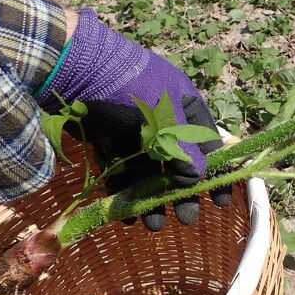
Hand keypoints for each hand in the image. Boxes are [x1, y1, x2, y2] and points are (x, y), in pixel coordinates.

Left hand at [37, 8, 230, 229]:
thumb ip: (184, 154)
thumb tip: (196, 180)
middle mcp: (164, 121)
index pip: (208, 145)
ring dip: (152, 198)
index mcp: (185, 108)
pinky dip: (126, 191)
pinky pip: (122, 171)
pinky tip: (126, 213)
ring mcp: (135, 131)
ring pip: (148, 171)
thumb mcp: (165, 123)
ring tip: (151, 225)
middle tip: (184, 221)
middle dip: (180, 193)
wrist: (75, 69)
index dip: (215, 174)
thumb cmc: (132, 91)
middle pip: (178, 164)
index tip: (219, 203)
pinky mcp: (109, 139)